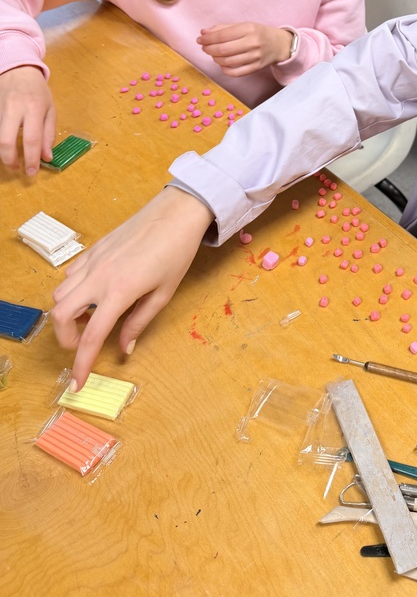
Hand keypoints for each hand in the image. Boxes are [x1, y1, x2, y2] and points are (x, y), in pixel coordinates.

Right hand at [0, 65, 55, 174]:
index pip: (32, 139)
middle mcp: (14, 109)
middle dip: (10, 160)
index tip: (32, 172)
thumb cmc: (37, 91)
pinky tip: (4, 146)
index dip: (31, 159)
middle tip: (18, 168)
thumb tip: (47, 157)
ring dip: (3, 153)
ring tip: (12, 160)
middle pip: (5, 141)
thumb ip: (48, 134)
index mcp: (34, 108)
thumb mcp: (50, 109)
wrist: (16, 70)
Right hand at [51, 187, 213, 389]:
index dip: (82, 364)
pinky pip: (70, 273)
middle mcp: (99, 276)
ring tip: (91, 316)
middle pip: (60, 314)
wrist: (176, 213)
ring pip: (60, 293)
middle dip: (65, 337)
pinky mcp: (93, 248)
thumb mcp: (163, 293)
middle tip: (84, 343)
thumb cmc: (176, 252)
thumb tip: (124, 348)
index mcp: (120, 291)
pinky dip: (73, 289)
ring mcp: (93, 260)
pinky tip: (94, 291)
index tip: (77, 383)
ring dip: (68, 311)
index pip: (92, 337)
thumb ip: (139, 322)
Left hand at [197, 23, 293, 76]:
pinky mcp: (256, 67)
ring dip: (215, 59)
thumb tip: (203, 33)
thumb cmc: (258, 33)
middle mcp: (252, 43)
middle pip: (223, 49)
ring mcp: (255, 56)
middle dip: (209, 49)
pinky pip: (235, 72)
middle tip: (204, 48)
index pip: (222, 35)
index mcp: (248, 28)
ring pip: (227, 62)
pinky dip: (224, 69)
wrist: (279, 44)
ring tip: (214, 54)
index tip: (200, 40)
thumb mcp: (243, 25)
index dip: (207, 39)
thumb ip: (223, 28)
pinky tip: (222, 64)